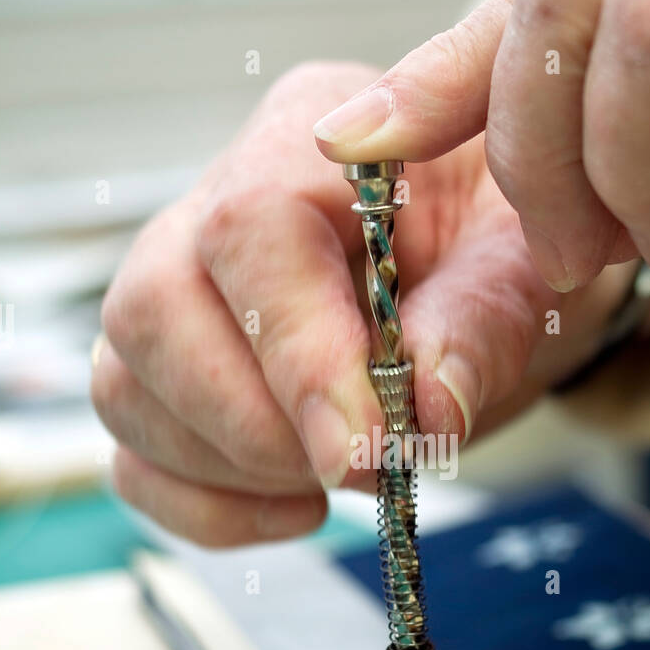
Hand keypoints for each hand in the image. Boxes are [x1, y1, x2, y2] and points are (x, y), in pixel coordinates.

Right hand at [93, 63, 633, 546]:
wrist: (487, 270)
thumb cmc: (502, 245)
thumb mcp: (523, 265)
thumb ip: (482, 324)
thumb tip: (430, 412)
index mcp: (307, 142)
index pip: (249, 231)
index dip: (298, 351)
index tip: (369, 442)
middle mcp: (210, 204)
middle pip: (153, 312)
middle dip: (258, 425)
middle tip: (365, 465)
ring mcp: (170, 290)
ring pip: (126, 390)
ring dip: (236, 468)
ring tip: (347, 473)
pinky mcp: (164, 377)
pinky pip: (133, 459)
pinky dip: (208, 507)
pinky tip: (299, 503)